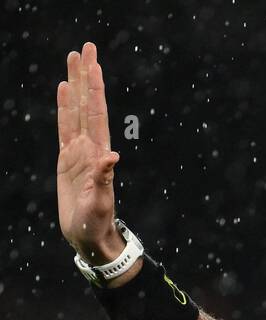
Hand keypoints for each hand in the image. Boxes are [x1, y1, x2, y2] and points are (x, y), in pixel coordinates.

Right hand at [57, 42, 123, 261]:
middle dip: (87, 77)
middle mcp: (91, 148)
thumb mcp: (99, 203)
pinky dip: (64, 108)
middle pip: (88, 105)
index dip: (96, 90)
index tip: (95, 65)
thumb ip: (104, 180)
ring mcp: (79, 152)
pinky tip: (64, 89)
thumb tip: (112, 158)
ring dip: (76, 85)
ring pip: (76, 111)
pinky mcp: (67, 159)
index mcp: (99, 156)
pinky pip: (64, 127)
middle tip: (87, 47)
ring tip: (74, 59)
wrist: (89, 236)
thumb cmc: (96, 224)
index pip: (97, 115)